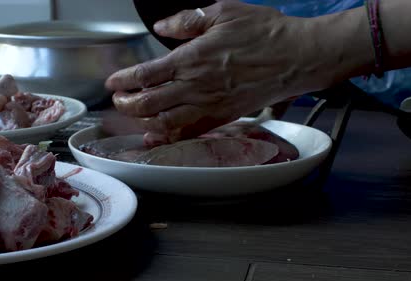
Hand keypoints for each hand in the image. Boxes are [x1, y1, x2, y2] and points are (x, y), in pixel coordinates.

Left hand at [105, 0, 325, 144]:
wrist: (297, 57)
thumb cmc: (265, 33)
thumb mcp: (223, 12)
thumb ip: (186, 20)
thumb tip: (161, 26)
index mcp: (192, 58)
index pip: (145, 74)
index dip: (123, 81)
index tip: (113, 83)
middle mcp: (196, 86)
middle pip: (148, 104)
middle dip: (126, 105)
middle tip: (119, 101)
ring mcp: (209, 106)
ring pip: (164, 123)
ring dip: (142, 122)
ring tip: (134, 116)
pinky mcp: (223, 118)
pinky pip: (189, 133)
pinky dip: (168, 137)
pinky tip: (157, 135)